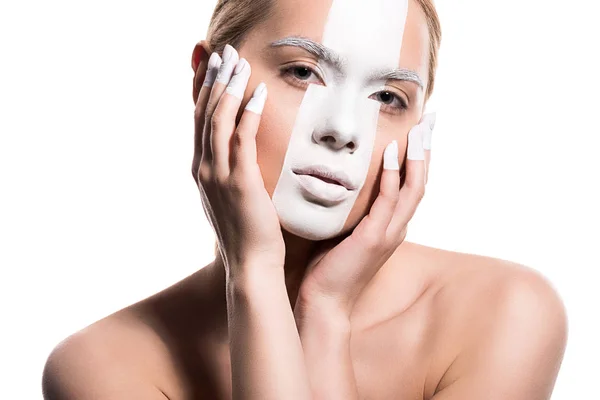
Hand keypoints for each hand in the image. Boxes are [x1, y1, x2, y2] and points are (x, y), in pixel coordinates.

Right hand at [192, 44, 284, 278]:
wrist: (250, 265)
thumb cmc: (246, 233)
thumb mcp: (229, 199)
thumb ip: (227, 173)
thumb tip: (235, 155)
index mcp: (201, 170)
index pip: (199, 121)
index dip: (203, 90)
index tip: (210, 66)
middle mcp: (203, 168)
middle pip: (203, 113)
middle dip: (212, 79)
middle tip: (222, 52)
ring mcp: (218, 175)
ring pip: (218, 120)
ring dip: (229, 87)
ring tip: (239, 62)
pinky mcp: (240, 182)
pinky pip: (243, 138)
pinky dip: (249, 112)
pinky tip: (259, 93)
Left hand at [295, 114, 435, 315]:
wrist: (324, 300)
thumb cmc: (329, 265)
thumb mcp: (344, 229)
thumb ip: (350, 208)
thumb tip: (338, 180)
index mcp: (392, 225)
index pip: (411, 185)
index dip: (419, 157)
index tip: (420, 129)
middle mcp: (397, 227)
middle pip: (421, 181)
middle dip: (426, 149)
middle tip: (431, 119)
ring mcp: (389, 233)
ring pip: (413, 188)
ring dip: (417, 156)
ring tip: (419, 128)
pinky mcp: (374, 238)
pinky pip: (388, 201)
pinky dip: (391, 175)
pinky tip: (390, 152)